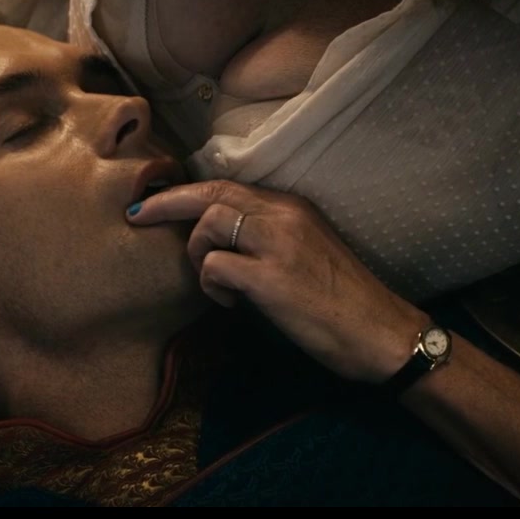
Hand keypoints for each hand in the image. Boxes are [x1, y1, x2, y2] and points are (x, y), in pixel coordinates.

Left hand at [127, 180, 428, 383]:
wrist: (382, 332)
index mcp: (292, 207)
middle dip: (166, 204)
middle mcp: (284, 215)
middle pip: (209, 194)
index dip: (184, 192)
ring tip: (218, 286)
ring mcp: (278, 243)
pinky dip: (213, 286)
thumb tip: (218, 242)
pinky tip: (233, 304)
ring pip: (208, 226)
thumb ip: (268, 237)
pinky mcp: (272, 277)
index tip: (152, 202)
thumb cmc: (344, 302)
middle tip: (137, 217)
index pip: (226, 186)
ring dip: (199, 256)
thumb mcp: (307, 252)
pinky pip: (216, 267)